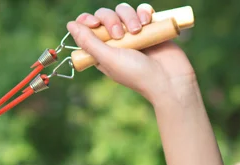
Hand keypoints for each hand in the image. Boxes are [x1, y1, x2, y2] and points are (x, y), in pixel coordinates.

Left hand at [67, 3, 196, 104]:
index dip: (87, 21)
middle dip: (111, 20)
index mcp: (101, 51)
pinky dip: (143, 12)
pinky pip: (142, 10)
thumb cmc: (136, 73)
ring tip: (137, 30)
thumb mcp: (108, 58)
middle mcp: (115, 41)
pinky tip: (147, 22)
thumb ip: (89, 42)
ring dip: (129, 16)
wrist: (169, 78)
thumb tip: (70, 25)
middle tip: (119, 35)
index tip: (94, 23)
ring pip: (123, 10)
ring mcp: (132, 33)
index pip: (87, 28)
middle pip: (104, 16)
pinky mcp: (149, 27)